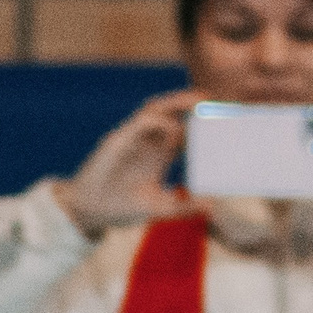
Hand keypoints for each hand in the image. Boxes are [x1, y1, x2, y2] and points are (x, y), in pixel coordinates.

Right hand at [52, 89, 203, 233]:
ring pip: (154, 110)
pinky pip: (138, 123)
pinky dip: (158, 122)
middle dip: (191, 103)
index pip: (182, 128)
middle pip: (170, 112)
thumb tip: (212, 205)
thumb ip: (185, 207)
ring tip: (199, 100)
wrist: (89, 212)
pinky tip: (173, 129)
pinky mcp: (117, 142)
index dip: (200, 122)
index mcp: (158, 154)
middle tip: (216, 101)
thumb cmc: (122, 207)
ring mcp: (131, 139)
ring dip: (176, 103)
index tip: (222, 119)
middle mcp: (146, 142)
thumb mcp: (160, 209)